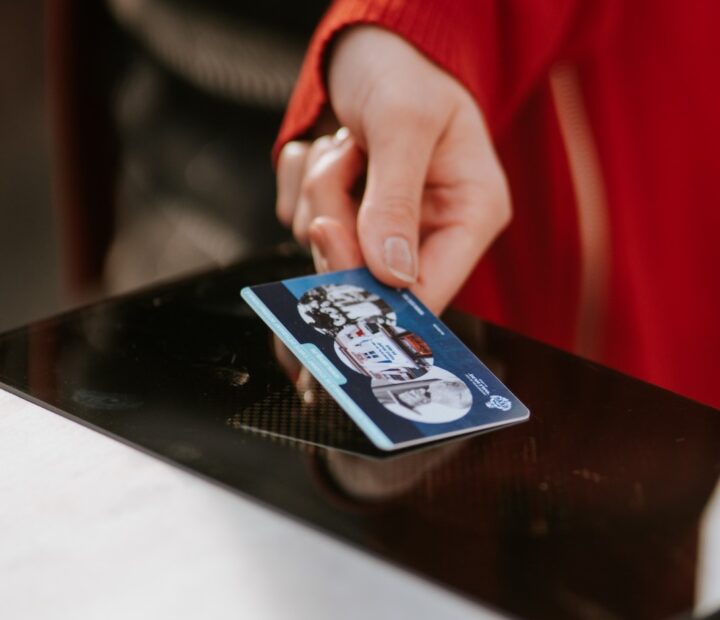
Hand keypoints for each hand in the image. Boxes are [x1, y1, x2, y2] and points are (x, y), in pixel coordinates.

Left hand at [276, 26, 510, 312]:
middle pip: (369, 276)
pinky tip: (331, 149)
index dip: (379, 292)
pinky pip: (301, 223)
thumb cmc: (404, 69)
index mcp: (472, 213)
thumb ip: (395, 199)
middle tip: (340, 165)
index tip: (333, 254)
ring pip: (327, 248)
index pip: (431, 289)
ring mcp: (384, 227)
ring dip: (321, 192)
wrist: (370, 45)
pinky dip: (302, 185)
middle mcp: (431, 231)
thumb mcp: (404, 122)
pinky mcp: (348, 217)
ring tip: (345, 144)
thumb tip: (390, 274)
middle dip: (339, 219)